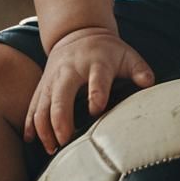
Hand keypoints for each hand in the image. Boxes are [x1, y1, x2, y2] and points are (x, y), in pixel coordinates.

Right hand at [24, 27, 153, 153]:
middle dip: (60, 118)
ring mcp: (53, 78)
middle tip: (64, 141)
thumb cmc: (107, 51)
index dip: (97, 93)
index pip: (96, 78)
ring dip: (44, 127)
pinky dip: (30, 124)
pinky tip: (32, 140)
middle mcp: (70, 70)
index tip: (96, 110)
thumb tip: (149, 83)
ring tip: (51, 148)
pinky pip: (32, 105)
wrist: (78, 32)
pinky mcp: (42, 85)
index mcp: (95, 63)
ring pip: (42, 103)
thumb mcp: (126, 54)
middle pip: (61, 94)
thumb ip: (139, 69)